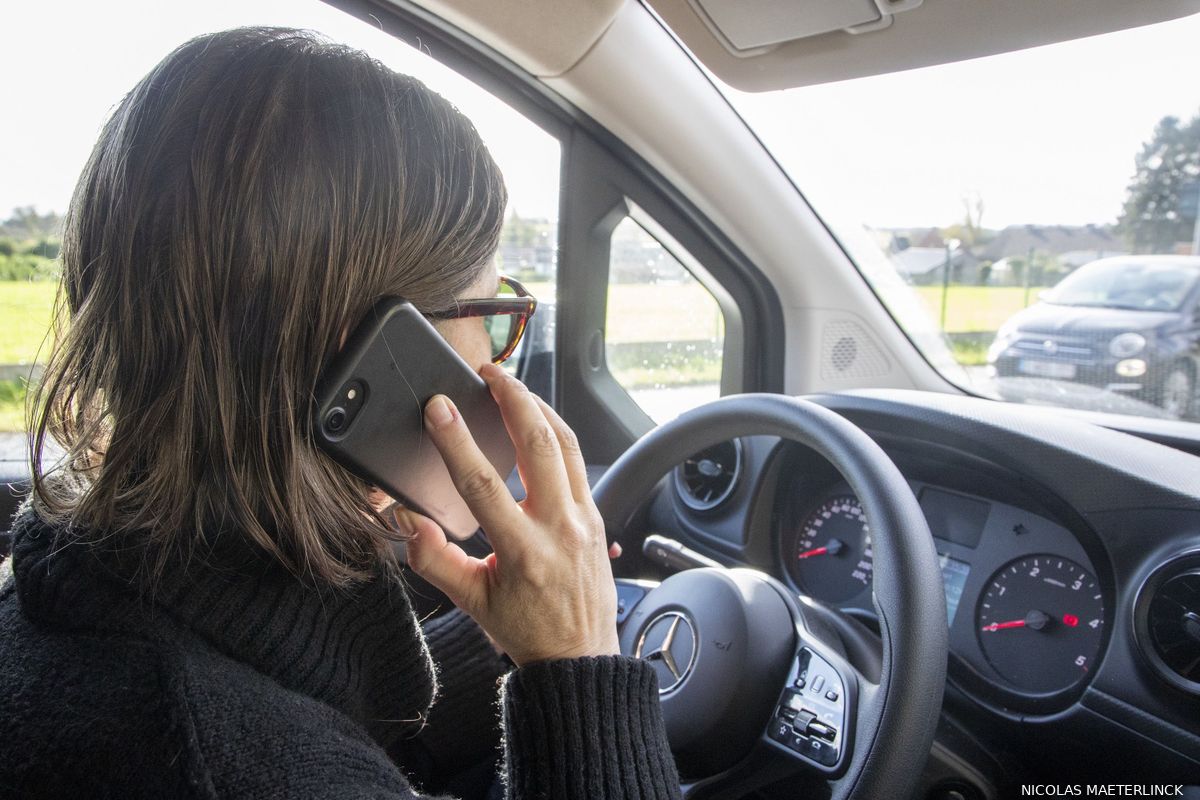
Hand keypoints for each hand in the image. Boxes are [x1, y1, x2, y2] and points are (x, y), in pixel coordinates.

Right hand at [397, 364, 620, 666]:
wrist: (580, 657)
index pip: (482, 483)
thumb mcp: (471, 603)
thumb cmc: (526, 630)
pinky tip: (538, 421)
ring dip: (539, 407)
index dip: (456, 440)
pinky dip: (556, 432)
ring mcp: (583, 518)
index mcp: (522, 551)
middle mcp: (558, 527)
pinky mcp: (595, 516)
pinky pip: (577, 461)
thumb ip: (435, 560)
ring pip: (566, 444)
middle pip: (538, 444)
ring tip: (512, 386)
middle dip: (514, 399)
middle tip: (489, 372)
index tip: (439, 408)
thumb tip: (409, 523)